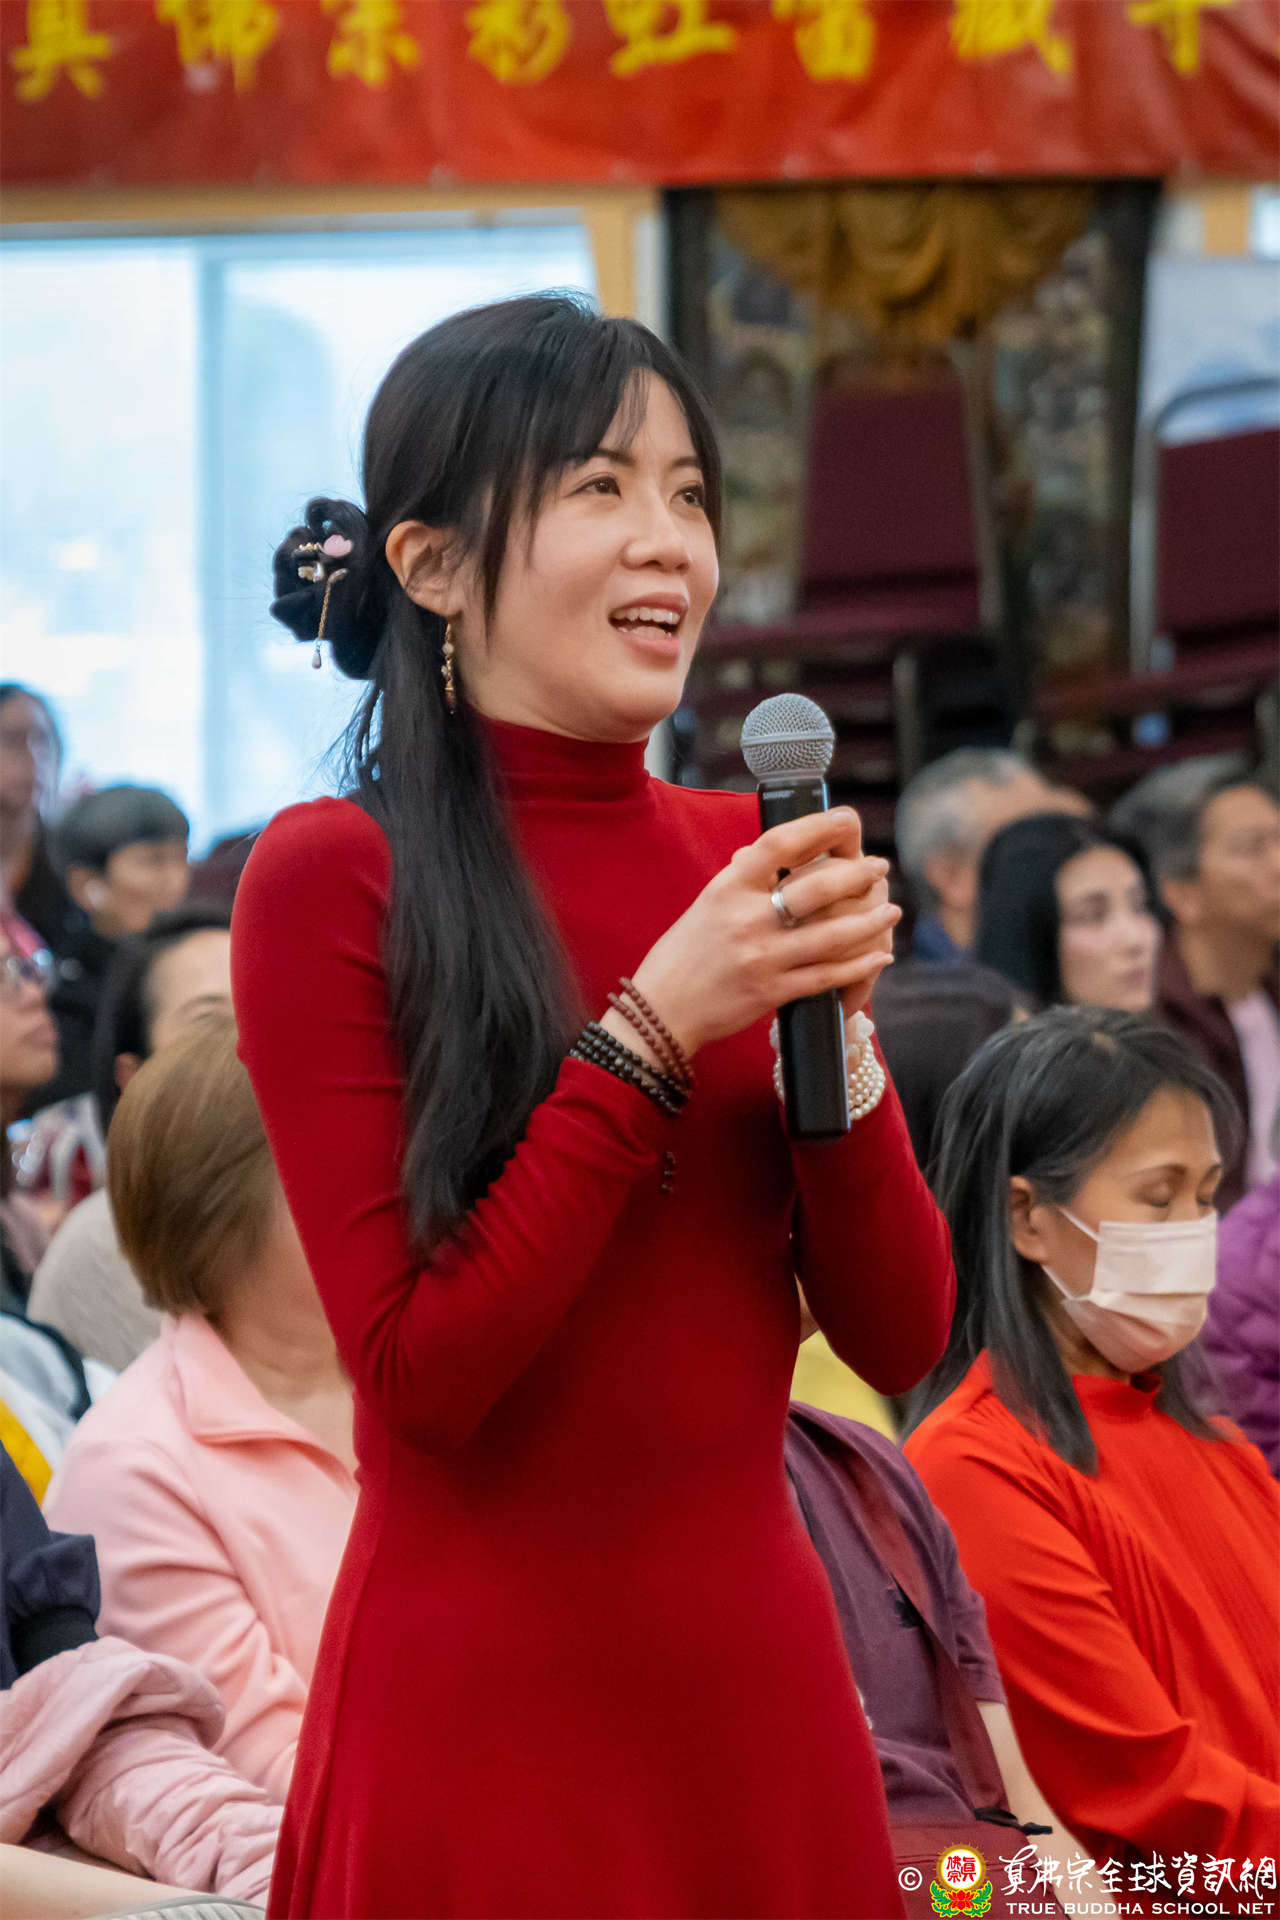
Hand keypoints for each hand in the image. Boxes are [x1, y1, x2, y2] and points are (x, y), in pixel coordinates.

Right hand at [618, 807, 897, 1058]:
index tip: (845, 821)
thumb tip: (768, 852)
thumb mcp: (706, 904)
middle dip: (858, 876)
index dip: (818, 828)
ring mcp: (762, 957)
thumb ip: (741, 880)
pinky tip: (878, 956)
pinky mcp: (772, 991)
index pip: (779, 845)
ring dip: (870, 922)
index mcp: (728, 889)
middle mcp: (747, 919)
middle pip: (817, 888)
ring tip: (891, 911)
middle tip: (878, 869)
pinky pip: (826, 976)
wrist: (660, 1010)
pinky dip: (858, 966)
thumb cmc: (683, 954)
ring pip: (832, 935)